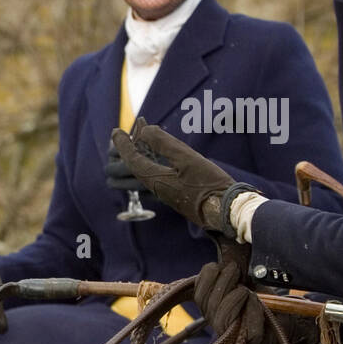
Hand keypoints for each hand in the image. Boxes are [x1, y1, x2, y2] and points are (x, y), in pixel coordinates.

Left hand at [110, 119, 253, 233]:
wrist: (226, 212)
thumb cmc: (209, 185)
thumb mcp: (187, 158)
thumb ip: (164, 144)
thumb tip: (144, 131)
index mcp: (156, 180)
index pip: (132, 160)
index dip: (123, 144)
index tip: (116, 131)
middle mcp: (157, 190)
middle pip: (136, 167)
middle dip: (130, 149)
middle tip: (129, 133)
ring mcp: (168, 194)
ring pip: (146, 172)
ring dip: (142, 155)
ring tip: (145, 140)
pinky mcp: (178, 196)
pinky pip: (157, 177)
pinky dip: (154, 162)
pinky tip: (163, 157)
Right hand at [195, 258, 319, 343]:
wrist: (290, 318)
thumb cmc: (265, 299)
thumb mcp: (246, 280)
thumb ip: (231, 270)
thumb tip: (225, 243)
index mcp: (213, 307)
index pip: (198, 293)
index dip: (207, 276)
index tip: (222, 266)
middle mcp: (217, 323)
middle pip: (207, 302)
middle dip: (224, 281)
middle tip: (238, 273)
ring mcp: (232, 335)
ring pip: (222, 315)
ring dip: (237, 295)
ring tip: (249, 291)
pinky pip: (246, 326)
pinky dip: (253, 309)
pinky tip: (260, 303)